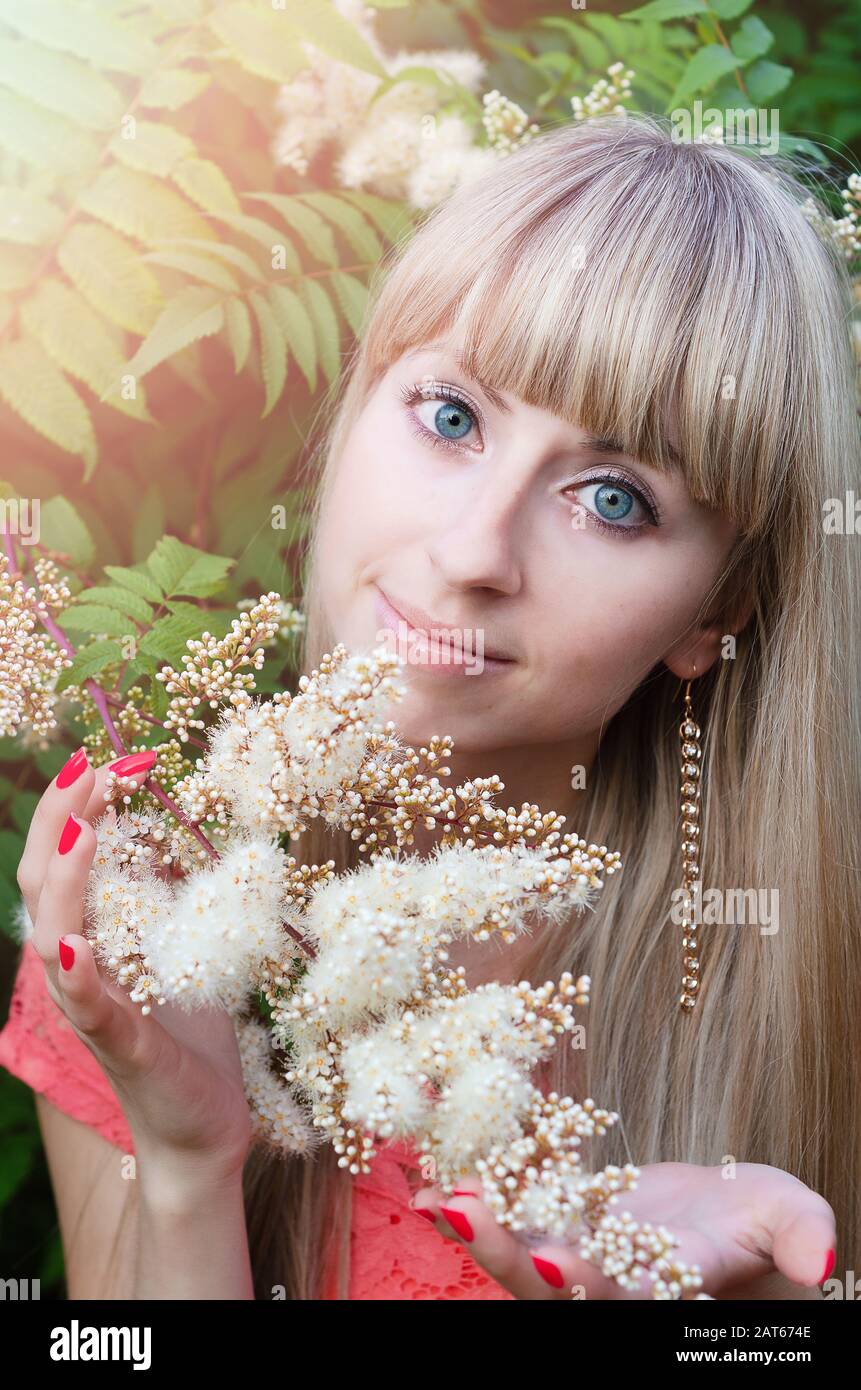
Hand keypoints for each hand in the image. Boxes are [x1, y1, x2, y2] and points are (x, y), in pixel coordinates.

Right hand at [17, 747, 253, 1182]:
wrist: (202, 1125)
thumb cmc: (187, 1034)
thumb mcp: (180, 947)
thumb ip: (165, 896)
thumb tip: (168, 830)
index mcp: (88, 940)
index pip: (61, 864)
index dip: (76, 809)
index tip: (110, 761)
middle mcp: (77, 971)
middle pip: (41, 887)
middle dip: (61, 821)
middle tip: (93, 768)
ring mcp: (93, 1010)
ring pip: (54, 938)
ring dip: (66, 882)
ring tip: (82, 832)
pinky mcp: (124, 1048)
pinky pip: (91, 1011)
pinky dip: (80, 975)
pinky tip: (78, 945)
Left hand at [410, 1161, 835, 1298]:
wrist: (720, 1222)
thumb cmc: (763, 1228)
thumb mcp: (789, 1223)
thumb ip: (799, 1234)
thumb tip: (822, 1258)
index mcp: (658, 1294)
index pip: (619, 1300)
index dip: (589, 1286)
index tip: (558, 1262)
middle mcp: (601, 1283)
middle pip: (540, 1284)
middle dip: (498, 1250)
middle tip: (456, 1207)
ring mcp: (569, 1248)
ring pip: (509, 1243)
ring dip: (469, 1212)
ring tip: (426, 1177)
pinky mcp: (550, 1212)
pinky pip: (504, 1195)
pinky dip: (471, 1172)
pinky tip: (431, 1146)